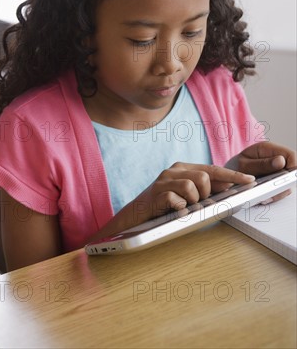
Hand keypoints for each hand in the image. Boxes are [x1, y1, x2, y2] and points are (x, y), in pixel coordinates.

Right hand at [88, 163, 254, 242]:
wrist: (135, 217)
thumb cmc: (163, 207)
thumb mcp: (187, 196)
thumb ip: (205, 190)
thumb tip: (228, 188)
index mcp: (183, 168)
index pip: (213, 169)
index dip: (232, 175)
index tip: (250, 181)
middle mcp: (173, 170)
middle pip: (204, 177)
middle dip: (208, 193)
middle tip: (198, 203)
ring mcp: (163, 181)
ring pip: (192, 187)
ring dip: (192, 202)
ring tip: (183, 207)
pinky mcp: (156, 193)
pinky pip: (178, 199)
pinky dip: (179, 207)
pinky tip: (174, 210)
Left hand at [231, 142, 295, 202]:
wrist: (226, 175)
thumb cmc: (234, 166)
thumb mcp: (244, 165)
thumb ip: (261, 164)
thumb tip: (281, 161)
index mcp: (268, 149)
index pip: (290, 155)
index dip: (293, 167)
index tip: (286, 178)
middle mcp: (275, 159)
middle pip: (291, 171)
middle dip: (284, 183)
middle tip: (270, 191)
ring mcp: (276, 170)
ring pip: (287, 183)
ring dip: (278, 191)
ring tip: (264, 197)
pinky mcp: (274, 181)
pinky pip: (280, 189)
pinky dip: (274, 195)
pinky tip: (264, 198)